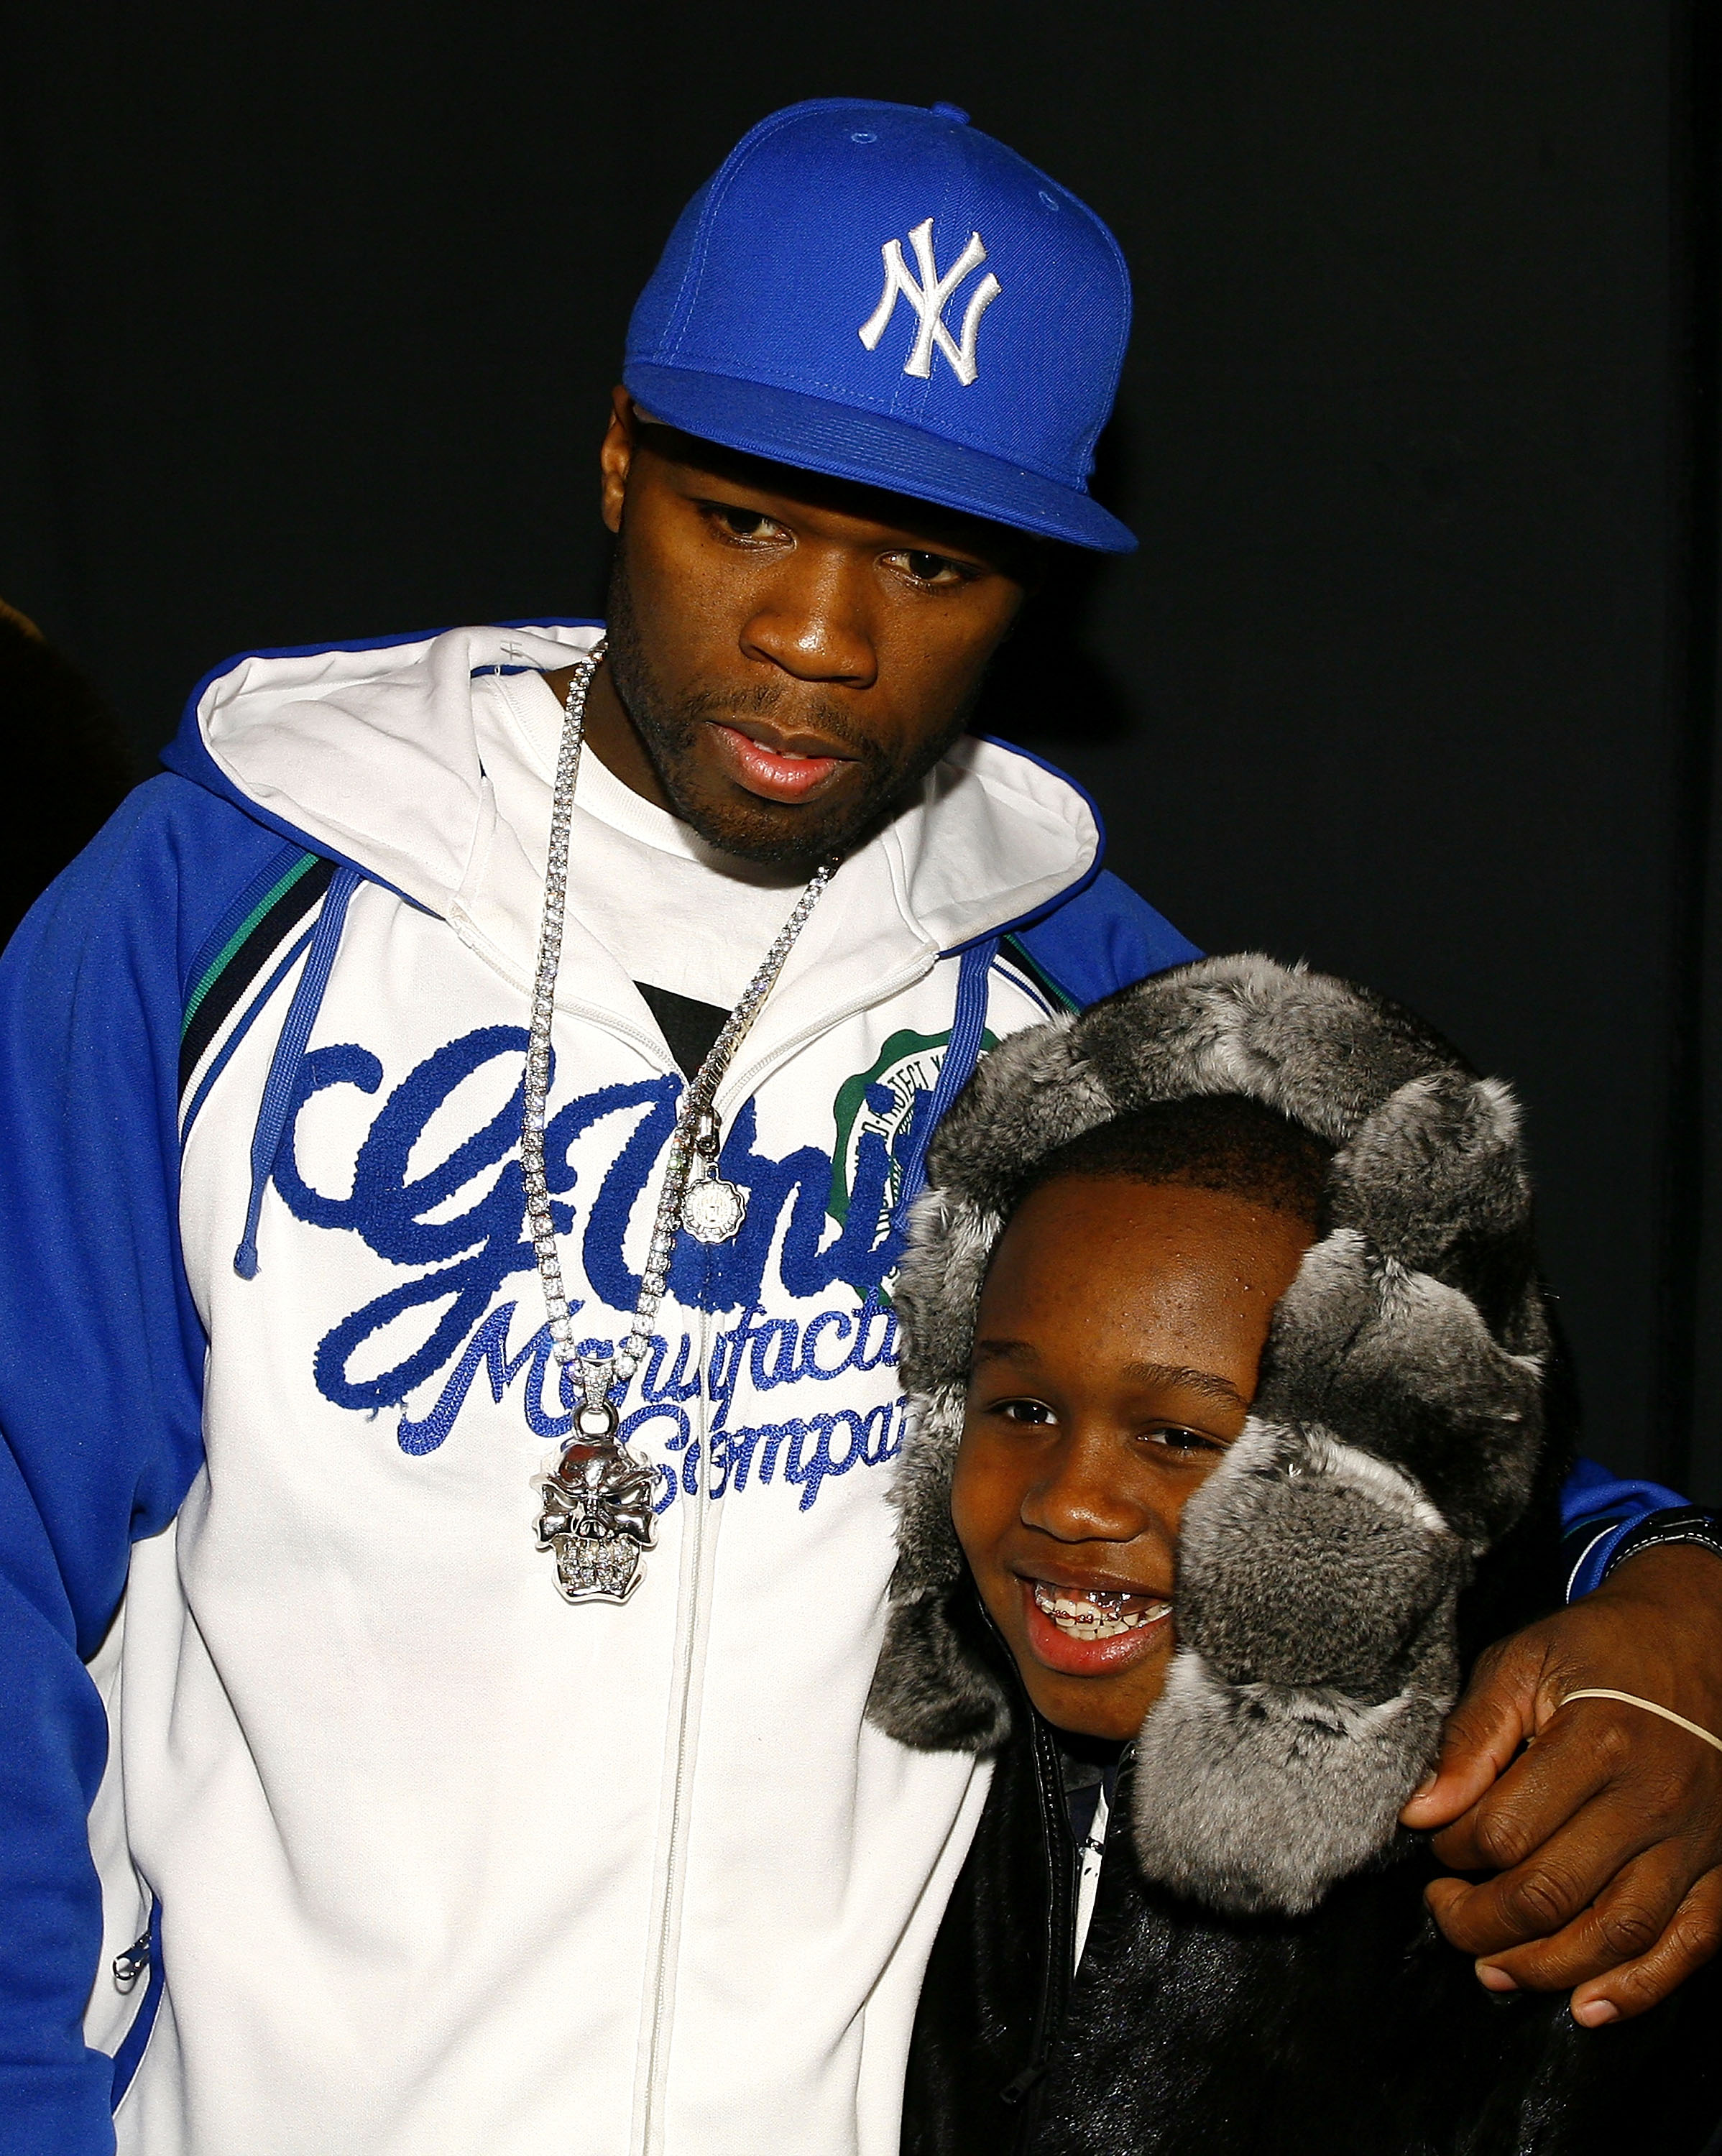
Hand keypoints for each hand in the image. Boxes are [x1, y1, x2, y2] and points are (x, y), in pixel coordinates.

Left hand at [1399, 1544, 1721, 2023]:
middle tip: (1446, 1910)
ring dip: (1543, 1966)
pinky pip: (1687, 1946)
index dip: (1453, 1851)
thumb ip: (1471, 1737)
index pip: (1505, 1830)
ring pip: (1615, 1934)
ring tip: (1492, 1966)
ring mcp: (1695, 1840)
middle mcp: (1652, 1798)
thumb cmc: (1599, 1649)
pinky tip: (1587, 2005)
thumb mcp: (1522, 1663)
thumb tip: (1421, 1812)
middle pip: (1553, 1893)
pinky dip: (1639, 1988)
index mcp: (1598, 1740)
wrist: (1698, 1640)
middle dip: (1480, 1919)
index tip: (1436, 1844)